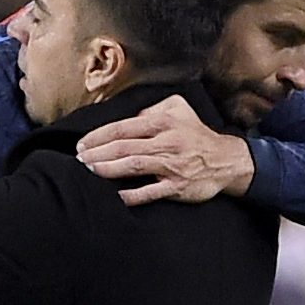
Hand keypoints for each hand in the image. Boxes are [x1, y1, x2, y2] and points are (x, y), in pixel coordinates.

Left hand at [76, 95, 253, 205]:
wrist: (226, 160)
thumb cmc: (197, 134)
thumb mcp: (179, 109)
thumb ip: (152, 108)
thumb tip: (130, 115)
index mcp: (163, 122)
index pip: (123, 128)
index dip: (99, 136)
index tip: (82, 144)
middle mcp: (167, 143)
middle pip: (124, 147)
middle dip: (96, 153)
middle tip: (78, 159)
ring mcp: (172, 166)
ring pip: (133, 166)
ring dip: (107, 169)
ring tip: (89, 170)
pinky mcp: (177, 187)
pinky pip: (149, 192)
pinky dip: (130, 195)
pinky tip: (114, 195)